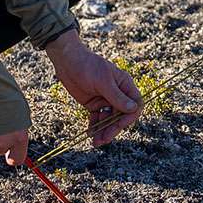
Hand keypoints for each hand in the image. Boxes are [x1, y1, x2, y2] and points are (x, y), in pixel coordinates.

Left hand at [45, 29, 142, 146]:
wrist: (67, 61)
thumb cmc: (87, 66)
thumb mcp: (103, 82)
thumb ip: (117, 97)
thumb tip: (133, 109)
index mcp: (124, 85)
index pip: (135, 104)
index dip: (130, 116)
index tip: (120, 125)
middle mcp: (117, 93)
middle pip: (121, 116)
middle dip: (114, 128)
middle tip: (105, 139)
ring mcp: (105, 99)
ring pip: (109, 119)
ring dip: (103, 130)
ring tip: (96, 141)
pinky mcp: (93, 104)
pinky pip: (97, 118)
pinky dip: (94, 126)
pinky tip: (90, 133)